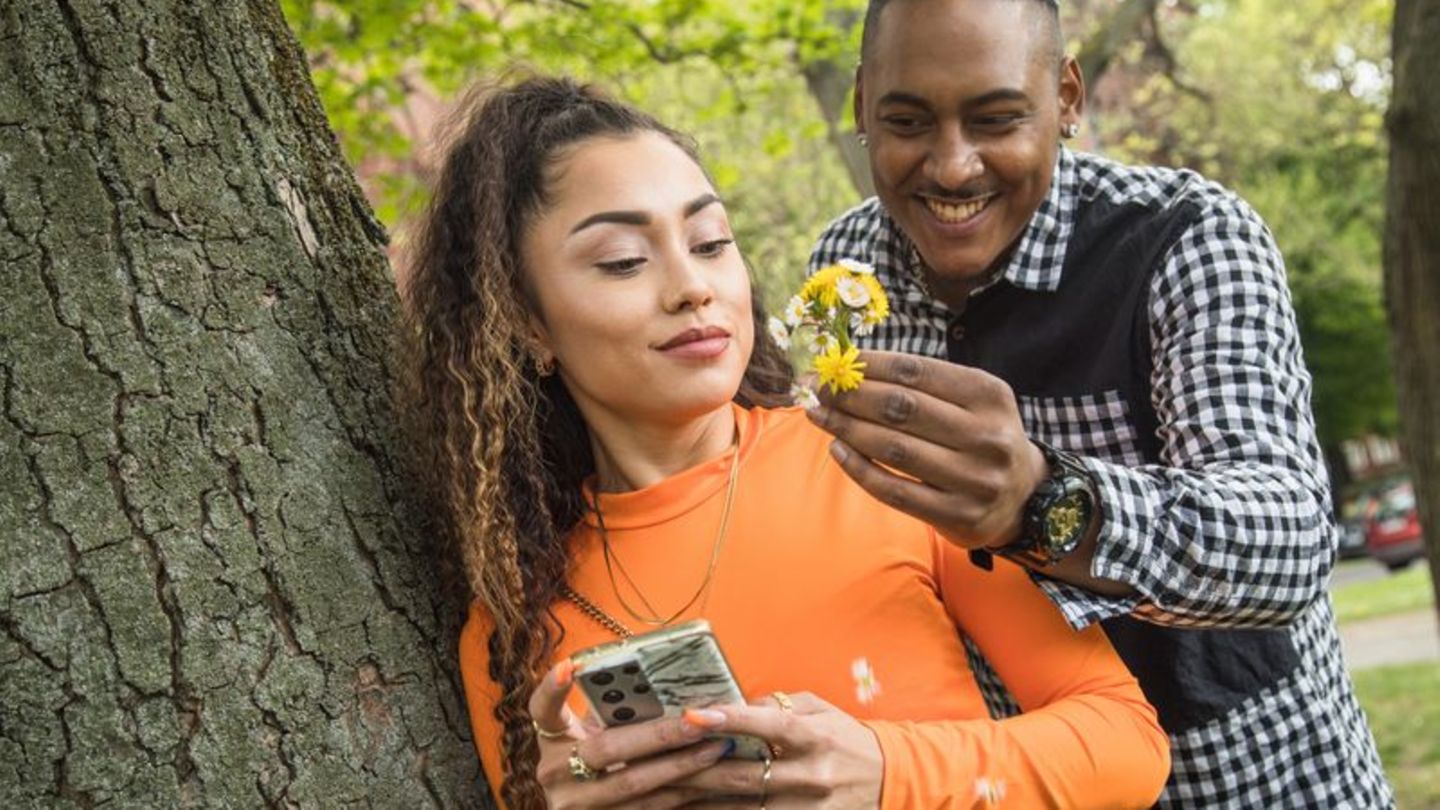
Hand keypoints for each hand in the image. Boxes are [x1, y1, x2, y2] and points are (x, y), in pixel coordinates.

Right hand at [529, 661, 731, 809]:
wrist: (593, 807)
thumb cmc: (605, 760)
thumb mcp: (597, 734)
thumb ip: (618, 712)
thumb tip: (672, 681)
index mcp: (554, 742)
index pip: (543, 710)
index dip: (552, 688)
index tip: (569, 665)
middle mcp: (557, 776)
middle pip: (607, 749)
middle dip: (660, 733)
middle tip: (702, 719)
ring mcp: (579, 809)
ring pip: (636, 787)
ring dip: (685, 767)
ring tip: (722, 749)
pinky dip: (689, 797)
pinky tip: (718, 785)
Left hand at [675, 692, 882, 807]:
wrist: (893, 779)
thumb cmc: (847, 739)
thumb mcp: (820, 710)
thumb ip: (778, 706)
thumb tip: (734, 705)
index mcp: (817, 737)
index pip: (771, 725)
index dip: (732, 718)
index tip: (694, 714)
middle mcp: (814, 776)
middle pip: (747, 777)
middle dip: (697, 772)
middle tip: (655, 766)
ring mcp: (811, 809)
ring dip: (701, 805)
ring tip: (663, 797)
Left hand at [808, 351, 1046, 550]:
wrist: (1024, 497)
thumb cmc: (982, 436)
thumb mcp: (972, 400)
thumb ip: (921, 384)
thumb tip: (851, 368)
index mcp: (989, 395)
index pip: (916, 372)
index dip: (869, 366)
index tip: (834, 362)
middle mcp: (987, 435)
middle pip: (901, 408)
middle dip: (850, 395)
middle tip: (817, 389)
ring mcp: (974, 479)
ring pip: (893, 448)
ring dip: (847, 428)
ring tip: (819, 415)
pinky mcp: (958, 515)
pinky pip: (895, 491)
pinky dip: (859, 469)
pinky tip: (838, 450)